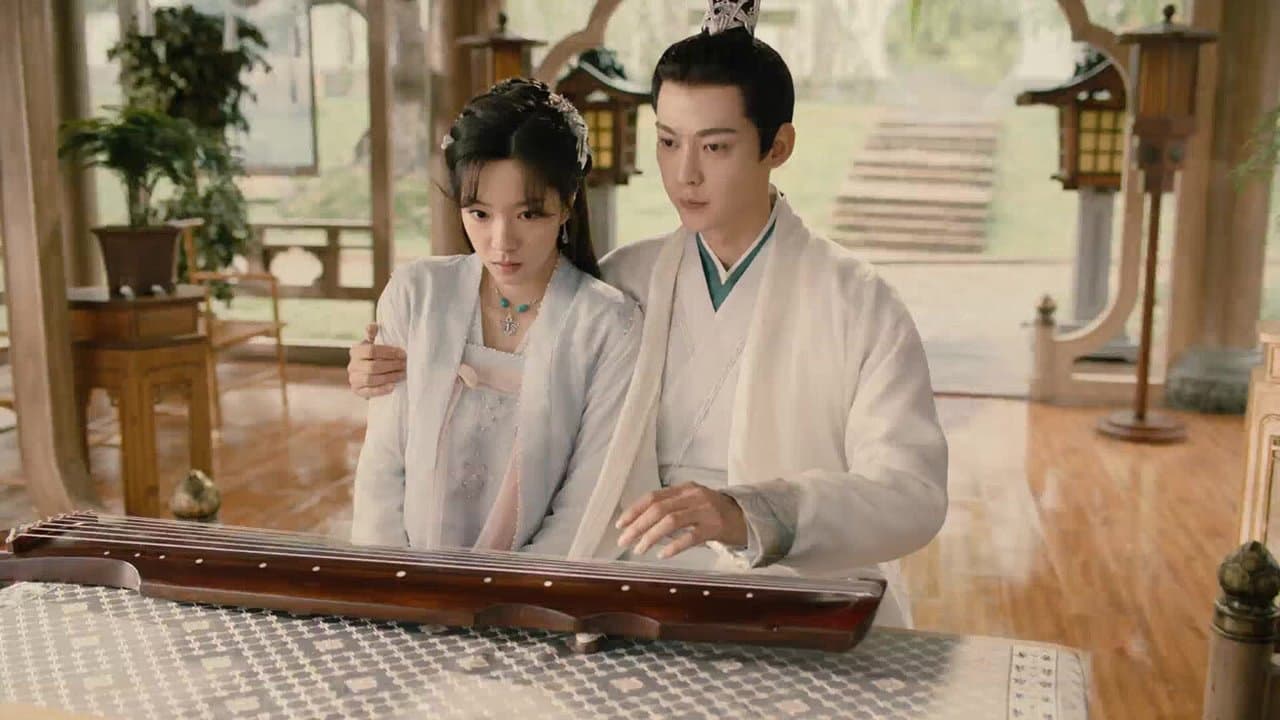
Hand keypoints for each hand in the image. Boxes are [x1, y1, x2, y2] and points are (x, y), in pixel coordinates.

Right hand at [348, 323, 406, 397]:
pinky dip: (382, 390)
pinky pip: (369, 392)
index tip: (403, 354)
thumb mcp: (374, 342)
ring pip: (371, 379)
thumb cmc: (376, 355)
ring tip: (402, 374)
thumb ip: (374, 333)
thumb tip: (371, 327)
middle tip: (405, 365)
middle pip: (372, 366)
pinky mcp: (357, 391)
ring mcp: (353, 379)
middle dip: (392, 366)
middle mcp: (352, 365)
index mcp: (355, 350)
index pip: (371, 350)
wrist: (370, 373)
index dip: (388, 352)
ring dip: (389, 377)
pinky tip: (393, 386)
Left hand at [615, 483, 747, 558]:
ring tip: (639, 549)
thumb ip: (671, 507)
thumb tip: (641, 523)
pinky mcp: (715, 527)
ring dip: (651, 536)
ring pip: (671, 521)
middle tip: (624, 541)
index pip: (653, 496)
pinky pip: (690, 536)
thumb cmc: (715, 513)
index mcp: (685, 489)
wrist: (748, 518)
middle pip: (658, 508)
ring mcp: (705, 510)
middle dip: (637, 525)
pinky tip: (663, 554)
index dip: (634, 510)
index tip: (620, 525)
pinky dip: (674, 545)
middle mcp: (693, 496)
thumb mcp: (692, 503)